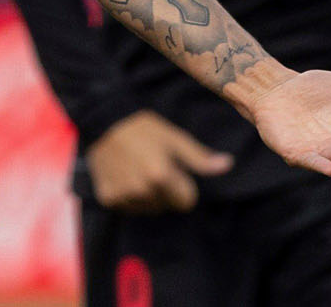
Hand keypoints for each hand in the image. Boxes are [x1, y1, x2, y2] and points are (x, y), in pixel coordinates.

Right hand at [85, 111, 232, 212]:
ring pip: (148, 208)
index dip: (183, 187)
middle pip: (167, 206)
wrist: (103, 121)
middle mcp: (141, 190)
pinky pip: (127, 207)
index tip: (174, 171)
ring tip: (136, 169)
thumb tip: (227, 164)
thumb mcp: (174, 138)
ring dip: (146, 194)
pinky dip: (128, 196)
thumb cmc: (144, 128)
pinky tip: (123, 175)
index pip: (186, 202)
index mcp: (161, 176)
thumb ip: (199, 157)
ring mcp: (122, 196)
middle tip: (152, 166)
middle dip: (165, 191)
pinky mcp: (107, 198)